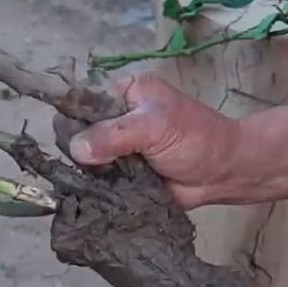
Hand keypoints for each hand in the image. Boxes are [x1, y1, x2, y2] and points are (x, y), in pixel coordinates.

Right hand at [66, 73, 242, 207]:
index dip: (71, 114)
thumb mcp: (154, 128)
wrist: (224, 173)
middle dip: (78, 147)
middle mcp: (117, 117)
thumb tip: (76, 149)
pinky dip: (96, 187)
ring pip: (87, 157)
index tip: (63, 136)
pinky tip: (88, 195)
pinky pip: (99, 179)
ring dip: (86, 171)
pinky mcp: (121, 173)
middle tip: (79, 165)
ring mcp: (118, 147)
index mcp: (124, 92)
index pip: (84, 96)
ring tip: (84, 183)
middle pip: (80, 129)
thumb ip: (114, 135)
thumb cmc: (195, 139)